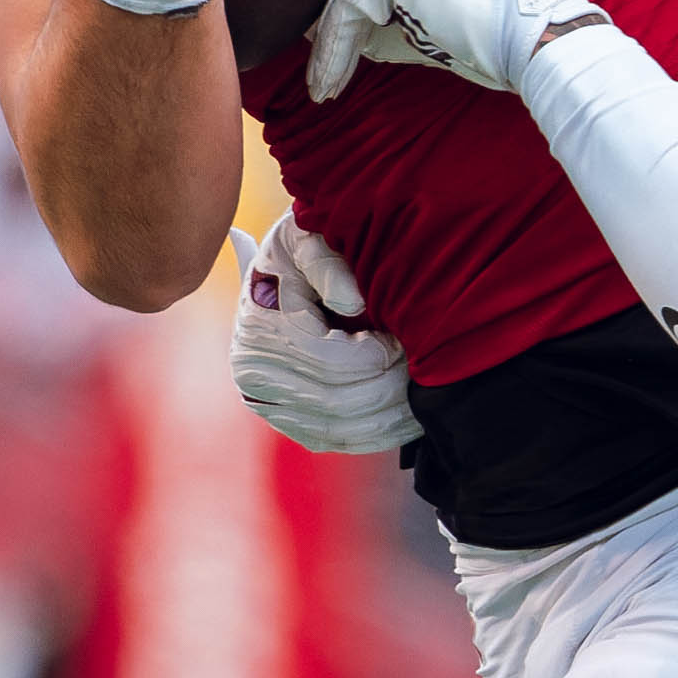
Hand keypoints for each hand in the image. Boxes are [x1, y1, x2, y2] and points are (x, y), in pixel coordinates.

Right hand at [228, 215, 421, 454]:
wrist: (277, 272)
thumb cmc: (300, 251)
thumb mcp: (307, 238)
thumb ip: (328, 264)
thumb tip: (353, 303)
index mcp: (261, 329)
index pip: (331, 362)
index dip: (377, 358)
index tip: (404, 342)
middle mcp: (254, 373)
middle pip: (337, 402)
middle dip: (388, 391)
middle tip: (423, 373)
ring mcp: (266, 401)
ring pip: (338, 430)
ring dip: (387, 419)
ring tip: (422, 398)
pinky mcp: (284, 418)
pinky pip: (331, 439)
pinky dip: (371, 435)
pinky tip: (404, 421)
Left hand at [304, 0, 608, 101]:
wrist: (534, 31)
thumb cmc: (507, 32)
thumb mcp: (454, 16)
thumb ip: (413, 17)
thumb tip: (367, 44)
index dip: (356, 4)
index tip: (335, 39)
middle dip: (332, 23)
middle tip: (318, 60)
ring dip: (330, 45)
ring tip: (321, 82)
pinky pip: (344, 13)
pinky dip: (333, 52)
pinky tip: (327, 84)